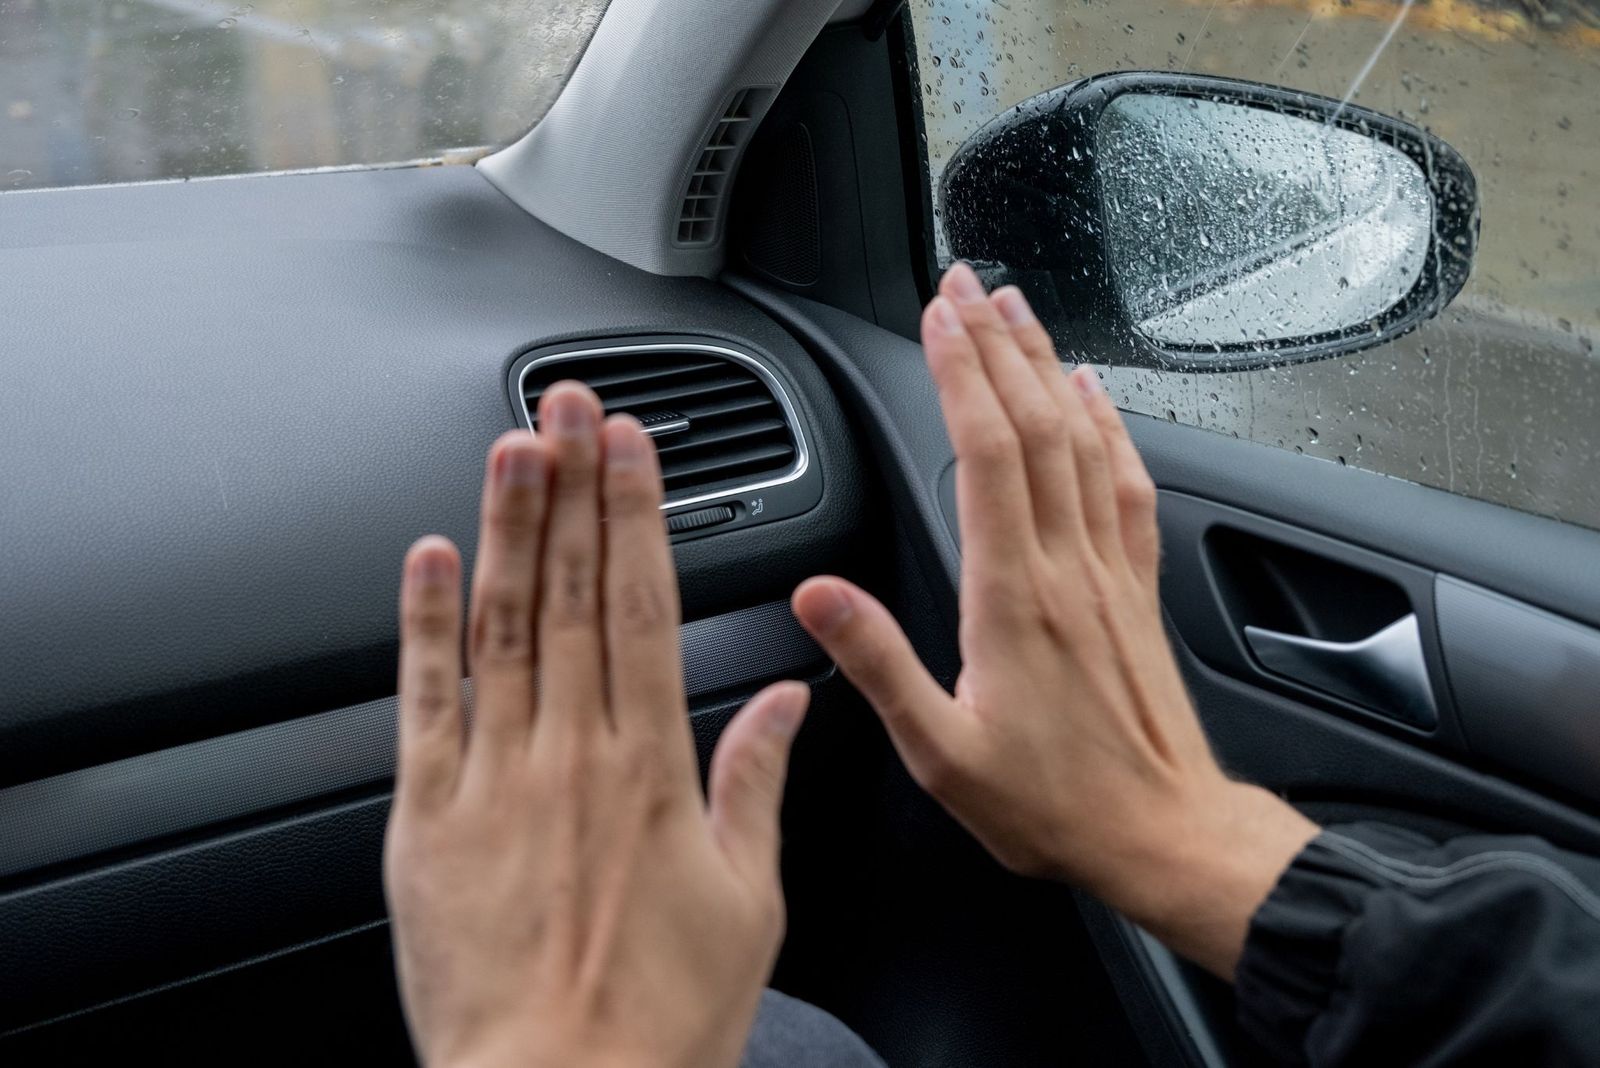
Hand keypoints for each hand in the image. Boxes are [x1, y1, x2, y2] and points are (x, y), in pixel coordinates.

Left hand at [384, 384, 808, 1067]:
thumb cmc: (656, 1016)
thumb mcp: (749, 902)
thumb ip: (757, 782)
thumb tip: (784, 698)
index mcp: (651, 768)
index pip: (644, 605)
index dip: (636, 514)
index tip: (632, 446)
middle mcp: (570, 755)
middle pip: (572, 592)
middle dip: (573, 487)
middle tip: (570, 405)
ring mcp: (492, 781)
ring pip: (500, 625)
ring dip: (507, 527)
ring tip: (511, 444)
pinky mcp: (426, 820)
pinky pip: (421, 702)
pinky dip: (423, 624)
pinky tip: (430, 557)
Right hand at [791, 264, 1316, 977]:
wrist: (1163, 832)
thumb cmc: (1053, 803)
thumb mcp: (941, 751)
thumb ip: (879, 664)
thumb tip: (818, 597)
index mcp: (1014, 596)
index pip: (986, 454)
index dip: (961, 375)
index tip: (938, 318)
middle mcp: (1068, 566)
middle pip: (1035, 425)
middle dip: (998, 344)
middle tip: (968, 284)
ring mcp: (1108, 571)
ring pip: (1081, 440)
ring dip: (1048, 367)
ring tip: (1019, 311)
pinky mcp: (1135, 588)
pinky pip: (1125, 485)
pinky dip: (1109, 428)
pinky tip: (1096, 397)